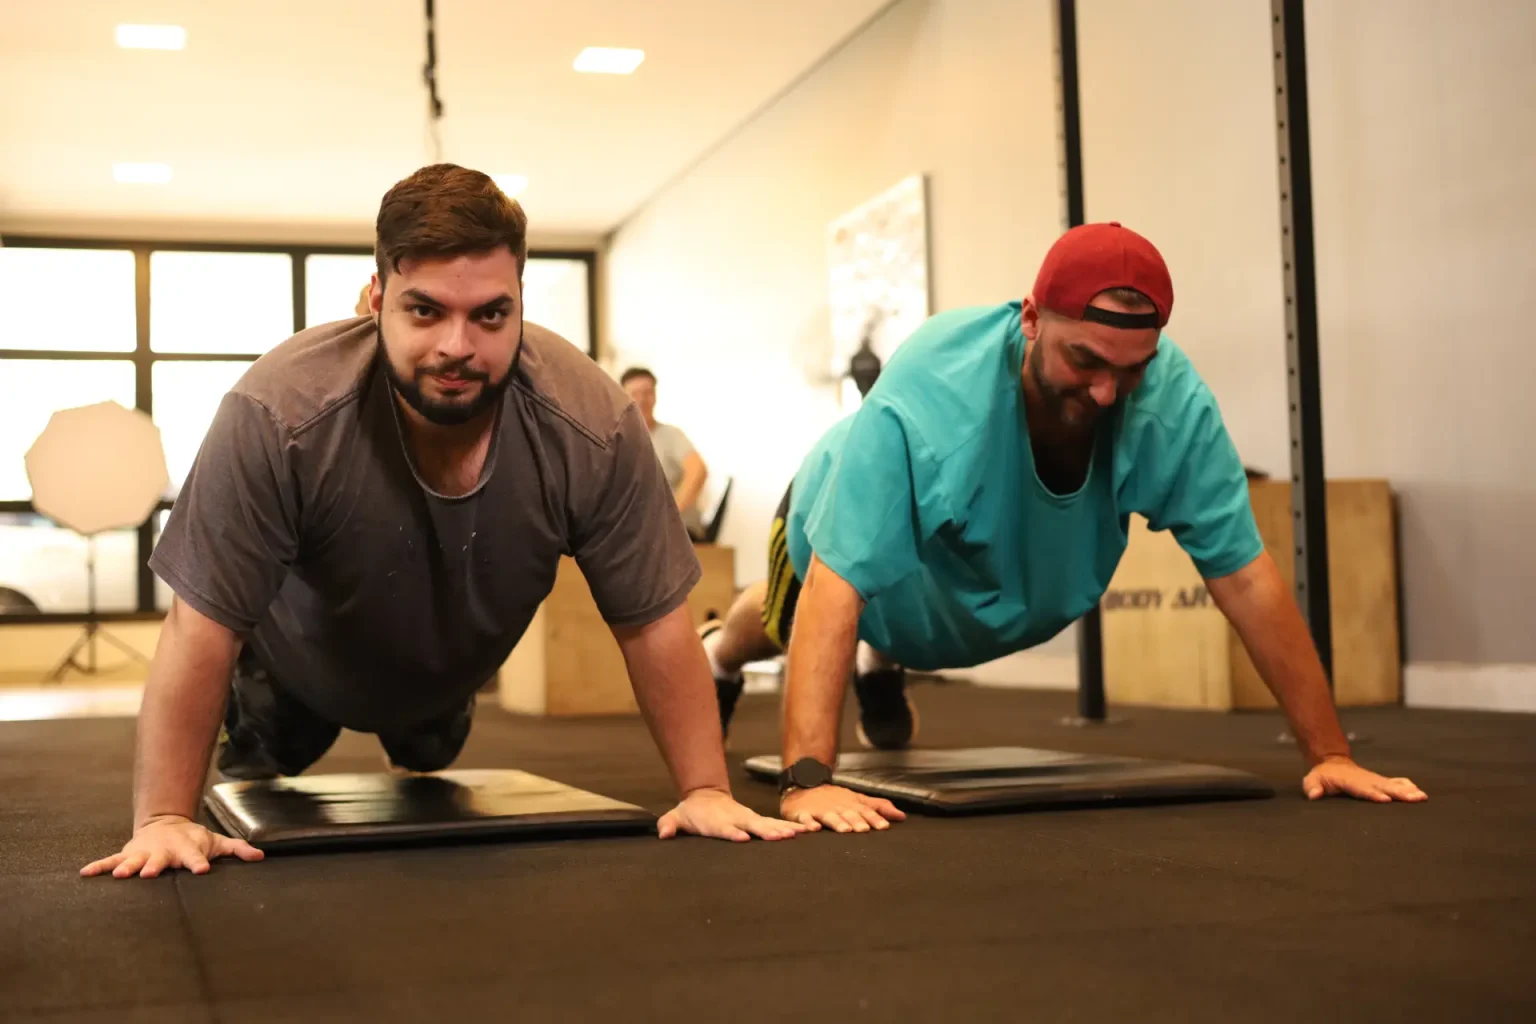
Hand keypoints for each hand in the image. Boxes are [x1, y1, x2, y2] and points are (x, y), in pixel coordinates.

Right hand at [80, 816, 263, 878]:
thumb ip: (237, 849)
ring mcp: (144, 853)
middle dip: (155, 866)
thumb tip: (260, 856)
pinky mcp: (128, 855)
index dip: (198, 863)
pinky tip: (84, 873)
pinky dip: (99, 866)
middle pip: (160, 860)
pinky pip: (110, 861)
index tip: (201, 871)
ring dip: (126, 867)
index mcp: (187, 850)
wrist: (166, 825)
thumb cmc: (193, 839)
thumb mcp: (217, 842)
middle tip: (151, 873)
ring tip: (117, 875)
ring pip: (134, 861)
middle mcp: (164, 852)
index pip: (195, 857)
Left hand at [657, 788, 807, 841]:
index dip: (732, 833)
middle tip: (781, 837)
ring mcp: (748, 819)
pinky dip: (790, 827)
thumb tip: (663, 833)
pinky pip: (775, 825)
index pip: (725, 829)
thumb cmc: (692, 813)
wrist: (706, 798)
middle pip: (752, 826)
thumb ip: (669, 824)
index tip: (742, 838)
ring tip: (799, 833)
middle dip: (766, 832)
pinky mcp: (757, 821)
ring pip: (767, 824)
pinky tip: (806, 831)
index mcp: (717, 822)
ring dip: (783, 829)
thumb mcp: (676, 817)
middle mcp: (736, 819)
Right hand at [781, 784, 906, 832]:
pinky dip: (809, 824)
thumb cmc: (834, 798)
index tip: (884, 827)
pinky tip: (814, 829)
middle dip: (857, 821)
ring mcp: (820, 810)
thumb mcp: (857, 799)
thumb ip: (879, 807)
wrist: (804, 786)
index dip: (874, 818)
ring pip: (830, 816)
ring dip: (837, 822)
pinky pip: (805, 819)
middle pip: (848, 814)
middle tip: (864, 829)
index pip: (865, 811)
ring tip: (845, 830)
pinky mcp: (803, 814)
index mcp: (850, 804)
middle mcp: (837, 807)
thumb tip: (902, 816)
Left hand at [1302, 757, 1426, 802]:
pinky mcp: (1380, 781)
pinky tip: (1420, 793)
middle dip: (1399, 793)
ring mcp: (1374, 780)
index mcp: (1350, 781)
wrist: (1332, 763)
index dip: (1373, 794)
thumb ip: (1312, 787)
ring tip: (1422, 797)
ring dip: (1408, 791)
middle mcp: (1366, 779)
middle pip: (1383, 787)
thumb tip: (1314, 795)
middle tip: (1414, 799)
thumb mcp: (1312, 780)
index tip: (1386, 800)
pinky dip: (1407, 787)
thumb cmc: (1322, 776)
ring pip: (1393, 785)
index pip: (1362, 789)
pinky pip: (1396, 783)